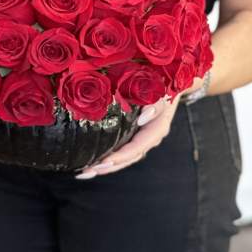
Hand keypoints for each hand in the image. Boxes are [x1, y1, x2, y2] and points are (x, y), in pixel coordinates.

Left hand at [75, 77, 203, 179]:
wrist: (167, 79)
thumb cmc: (161, 81)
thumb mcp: (160, 89)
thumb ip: (155, 102)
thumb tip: (142, 119)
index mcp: (157, 128)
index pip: (138, 146)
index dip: (122, 155)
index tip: (105, 161)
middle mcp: (150, 137)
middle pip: (129, 157)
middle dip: (109, 166)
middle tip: (88, 171)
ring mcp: (142, 137)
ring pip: (124, 157)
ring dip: (104, 166)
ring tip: (84, 173)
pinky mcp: (133, 134)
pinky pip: (121, 149)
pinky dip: (106, 157)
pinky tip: (88, 162)